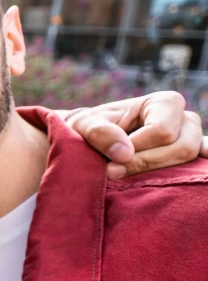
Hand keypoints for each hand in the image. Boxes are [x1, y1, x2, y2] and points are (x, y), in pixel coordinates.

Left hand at [64, 91, 205, 178]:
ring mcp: (192, 138)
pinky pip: (202, 165)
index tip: (110, 161)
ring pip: (188, 159)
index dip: (137, 150)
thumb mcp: (85, 126)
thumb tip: (125, 153)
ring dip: (156, 171)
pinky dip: (199, 170)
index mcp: (165, 102)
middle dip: (146, 163)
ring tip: (126, 172)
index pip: (161, 132)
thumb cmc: (91, 129)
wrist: (92, 141)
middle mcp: (185, 118)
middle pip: (181, 147)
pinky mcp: (190, 158)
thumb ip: (100, 133)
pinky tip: (197, 177)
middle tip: (115, 171)